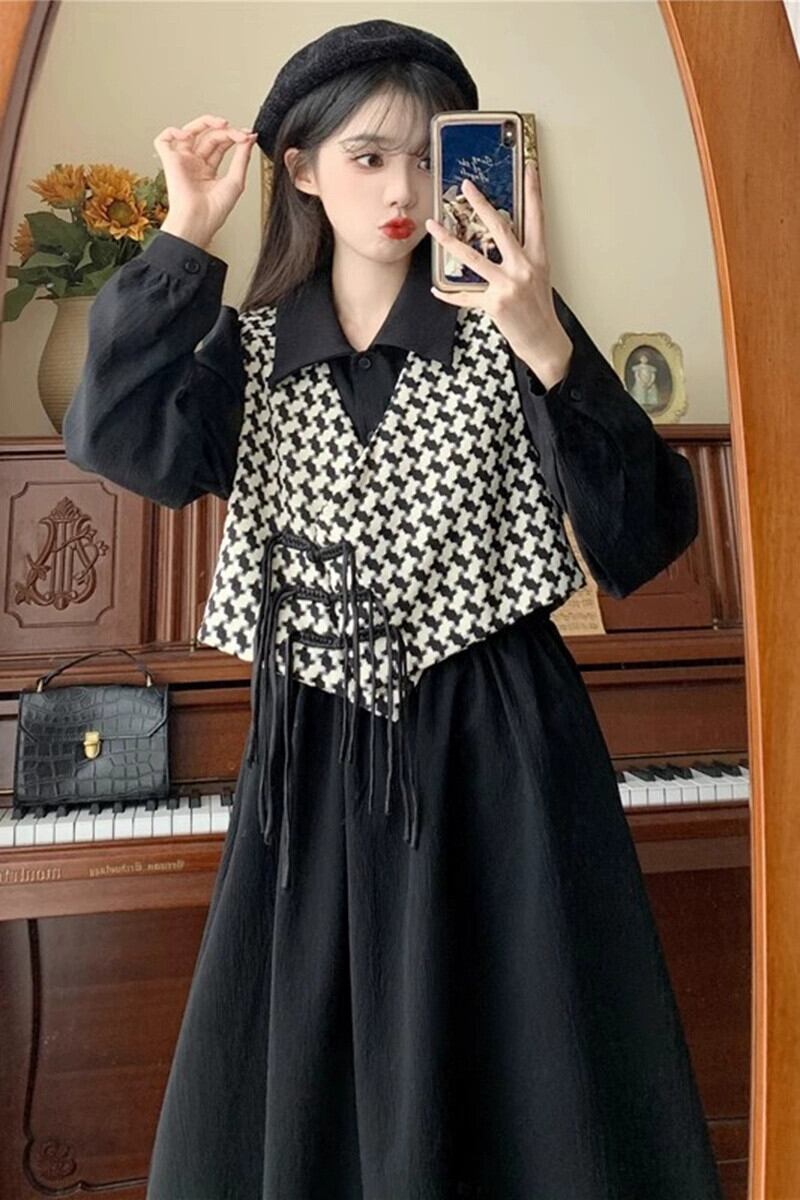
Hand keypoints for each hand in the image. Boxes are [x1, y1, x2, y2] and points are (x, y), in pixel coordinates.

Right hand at [153, 114, 258, 247]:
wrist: (200, 221)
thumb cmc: (215, 211)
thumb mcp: (236, 181)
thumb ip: (242, 158)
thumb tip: (249, 138)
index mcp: (208, 171)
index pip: (221, 144)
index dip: (234, 136)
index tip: (248, 135)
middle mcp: (195, 164)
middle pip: (209, 136)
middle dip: (226, 131)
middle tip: (239, 133)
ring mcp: (182, 161)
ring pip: (190, 131)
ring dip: (206, 122)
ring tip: (222, 124)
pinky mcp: (169, 161)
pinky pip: (163, 139)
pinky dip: (174, 131)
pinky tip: (189, 134)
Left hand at [425, 159, 572, 387]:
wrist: (544, 341)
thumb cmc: (538, 309)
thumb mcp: (538, 276)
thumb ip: (521, 256)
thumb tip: (499, 240)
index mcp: (538, 257)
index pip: (537, 216)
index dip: (533, 190)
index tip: (528, 167)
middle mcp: (524, 267)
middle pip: (499, 228)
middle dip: (480, 205)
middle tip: (465, 187)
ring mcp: (508, 285)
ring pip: (473, 257)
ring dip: (449, 240)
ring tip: (433, 226)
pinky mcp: (495, 303)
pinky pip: (465, 295)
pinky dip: (449, 294)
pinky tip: (436, 288)